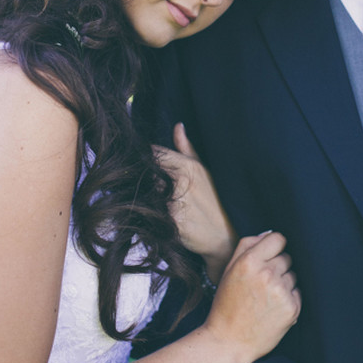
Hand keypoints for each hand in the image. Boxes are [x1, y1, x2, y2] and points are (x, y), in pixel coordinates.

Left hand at [154, 123, 236, 280]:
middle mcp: (180, 181)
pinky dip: (144, 211)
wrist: (226, 237)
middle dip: (139, 175)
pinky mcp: (169, 221)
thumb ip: (187, 149)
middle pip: (144, 172)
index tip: (139, 161)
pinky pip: (147, 212)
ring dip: (140, 193)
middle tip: (137, 181)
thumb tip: (178, 126)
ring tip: (146, 198)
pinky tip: (149, 214)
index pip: (153, 152)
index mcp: (188, 165)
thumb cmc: (215, 202)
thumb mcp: (204, 171)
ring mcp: (174, 201)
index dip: (143, 156)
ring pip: (143, 191)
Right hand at [204, 231, 300, 362]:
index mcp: (250, 261)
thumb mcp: (229, 270)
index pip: (278, 239)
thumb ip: (247, 245)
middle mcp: (267, 274)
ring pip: (293, 275)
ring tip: (266, 298)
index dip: (274, 247)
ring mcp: (281, 292)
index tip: (269, 256)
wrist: (228, 342)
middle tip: (262, 284)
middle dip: (277, 267)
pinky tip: (273, 308)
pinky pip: (297, 292)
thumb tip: (269, 233)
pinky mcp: (292, 308)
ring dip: (284, 283)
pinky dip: (288, 299)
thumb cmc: (227, 304)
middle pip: (287, 257)